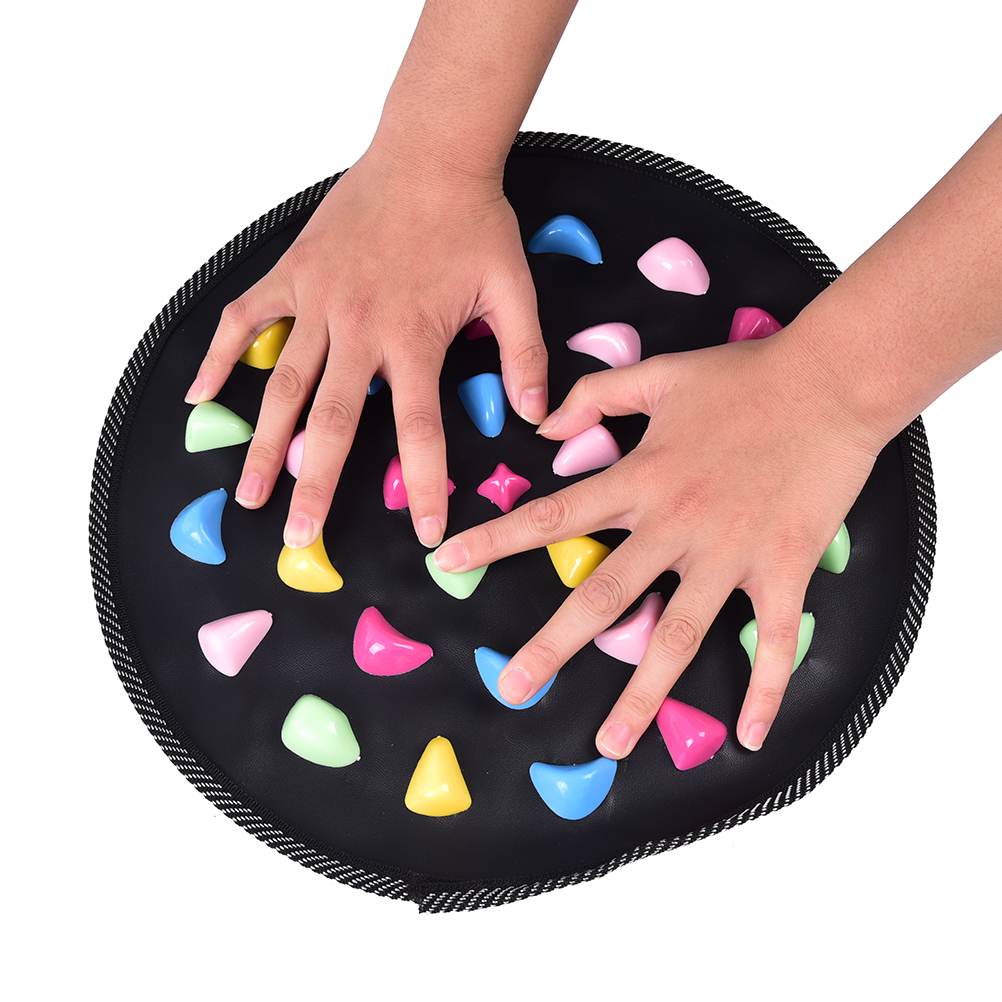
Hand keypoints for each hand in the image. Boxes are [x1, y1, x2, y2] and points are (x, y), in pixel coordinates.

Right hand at [185, 144, 547, 548]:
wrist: (432, 152)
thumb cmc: (474, 221)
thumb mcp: (513, 290)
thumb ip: (526, 356)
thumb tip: (537, 416)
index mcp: (414, 339)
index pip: (417, 429)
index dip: (424, 485)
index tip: (423, 534)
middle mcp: (359, 328)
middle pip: (331, 422)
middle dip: (315, 487)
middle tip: (299, 540)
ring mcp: (318, 301)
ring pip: (282, 384)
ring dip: (265, 444)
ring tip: (249, 495)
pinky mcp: (293, 274)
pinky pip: (245, 320)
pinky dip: (220, 357)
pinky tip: (201, 397)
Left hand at [432, 333, 884, 754]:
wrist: (833, 380)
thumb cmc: (744, 376)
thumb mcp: (658, 373)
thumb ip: (594, 395)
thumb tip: (542, 426)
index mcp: (640, 479)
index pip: (552, 516)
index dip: (496, 541)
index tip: (448, 564)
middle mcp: (674, 525)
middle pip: (603, 596)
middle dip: (552, 645)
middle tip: (513, 690)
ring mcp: (729, 553)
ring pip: (677, 633)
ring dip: (643, 693)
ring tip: (610, 740)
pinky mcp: (782, 567)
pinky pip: (773, 639)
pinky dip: (765, 689)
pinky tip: (749, 735)